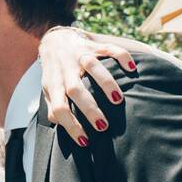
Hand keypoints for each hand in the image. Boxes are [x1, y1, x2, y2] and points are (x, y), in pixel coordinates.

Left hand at [37, 26, 137, 144]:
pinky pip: (109, 48)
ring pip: (92, 66)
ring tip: (118, 101)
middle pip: (75, 89)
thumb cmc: (54, 73)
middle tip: (103, 126)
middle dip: (89, 109)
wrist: (54, 40)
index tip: (85, 141)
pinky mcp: (93, 44)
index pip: (59, 107)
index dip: (70, 125)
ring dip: (106, 84)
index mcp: (54, 84)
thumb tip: (60, 125)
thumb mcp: (49, 90)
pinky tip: (132, 70)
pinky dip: (121, 57)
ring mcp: (79, 55)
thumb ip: (53, 107)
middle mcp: (66, 69)